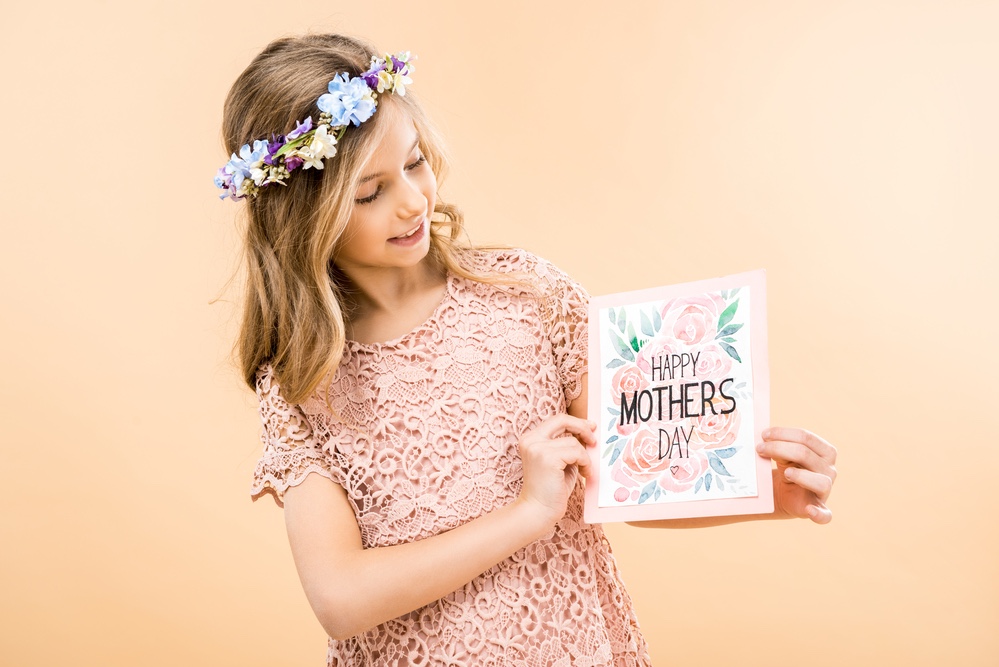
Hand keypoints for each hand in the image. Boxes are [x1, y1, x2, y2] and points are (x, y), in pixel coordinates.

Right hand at [516, 414, 596, 529]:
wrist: (538, 511)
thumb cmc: (551, 490)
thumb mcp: (559, 462)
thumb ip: (567, 447)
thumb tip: (587, 433)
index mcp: (531, 439)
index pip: (556, 420)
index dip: (576, 422)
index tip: (590, 427)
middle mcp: (531, 440)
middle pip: (562, 420)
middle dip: (583, 427)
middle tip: (594, 440)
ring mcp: (538, 447)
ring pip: (573, 441)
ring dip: (585, 457)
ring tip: (585, 471)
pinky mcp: (548, 458)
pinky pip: (577, 453)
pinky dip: (585, 463)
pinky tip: (585, 474)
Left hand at [757, 427, 837, 523]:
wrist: (784, 494)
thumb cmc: (787, 469)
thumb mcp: (784, 456)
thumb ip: (780, 447)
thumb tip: (765, 438)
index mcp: (825, 452)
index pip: (806, 437)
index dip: (783, 434)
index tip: (763, 435)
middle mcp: (830, 470)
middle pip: (806, 454)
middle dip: (779, 448)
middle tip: (759, 449)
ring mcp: (826, 490)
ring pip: (821, 481)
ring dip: (800, 476)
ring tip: (784, 472)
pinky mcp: (819, 509)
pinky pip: (825, 515)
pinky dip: (819, 514)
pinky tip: (809, 510)